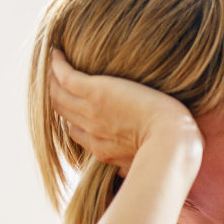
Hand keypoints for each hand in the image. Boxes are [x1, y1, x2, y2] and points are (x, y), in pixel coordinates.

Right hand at [49, 50, 200, 174]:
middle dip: (55, 94)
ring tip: (52, 61)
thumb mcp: (143, 163)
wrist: (171, 141)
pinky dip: (58, 64)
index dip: (70, 118)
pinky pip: (67, 76)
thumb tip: (122, 172)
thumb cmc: (168, 150)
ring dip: (51, 77)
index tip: (71, 105)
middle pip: (63, 110)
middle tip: (54, 77)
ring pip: (59, 93)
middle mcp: (91, 129)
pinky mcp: (96, 92)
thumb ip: (128, 164)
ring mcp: (90, 110)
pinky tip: (57, 52)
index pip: (75, 131)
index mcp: (102, 148)